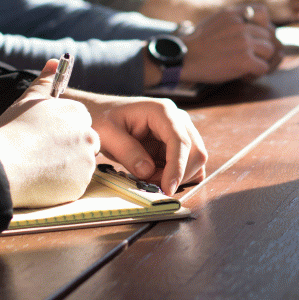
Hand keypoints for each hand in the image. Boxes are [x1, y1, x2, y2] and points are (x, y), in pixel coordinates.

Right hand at [0, 60, 100, 207]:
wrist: (2, 165)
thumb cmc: (12, 130)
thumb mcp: (28, 100)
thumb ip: (45, 81)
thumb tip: (54, 61)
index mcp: (78, 113)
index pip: (80, 122)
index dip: (62, 131)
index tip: (46, 137)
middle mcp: (88, 135)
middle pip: (85, 143)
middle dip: (69, 149)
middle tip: (42, 154)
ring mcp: (87, 161)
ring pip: (81, 165)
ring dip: (66, 167)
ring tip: (39, 166)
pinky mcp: (81, 184)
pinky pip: (75, 185)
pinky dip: (62, 185)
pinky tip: (42, 180)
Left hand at [67, 94, 207, 195]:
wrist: (102, 114)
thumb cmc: (103, 119)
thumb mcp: (107, 134)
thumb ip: (127, 151)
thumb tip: (148, 171)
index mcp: (162, 111)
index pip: (180, 141)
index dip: (177, 167)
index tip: (167, 188)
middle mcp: (178, 119)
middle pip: (195, 151)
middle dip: (177, 174)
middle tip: (151, 185)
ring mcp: (181, 131)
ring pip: (195, 160)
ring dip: (177, 177)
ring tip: (149, 178)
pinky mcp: (178, 144)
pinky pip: (189, 164)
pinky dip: (178, 176)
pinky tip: (157, 176)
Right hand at [179, 5, 283, 83]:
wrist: (184, 58)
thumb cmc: (197, 44)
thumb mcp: (215, 21)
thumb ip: (233, 20)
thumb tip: (251, 28)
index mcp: (234, 13)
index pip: (263, 12)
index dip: (263, 26)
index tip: (254, 37)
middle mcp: (242, 25)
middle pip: (269, 35)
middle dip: (262, 48)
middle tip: (249, 57)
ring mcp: (244, 42)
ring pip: (270, 51)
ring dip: (261, 61)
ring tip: (246, 67)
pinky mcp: (245, 60)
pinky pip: (264, 68)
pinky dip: (255, 74)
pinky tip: (243, 75)